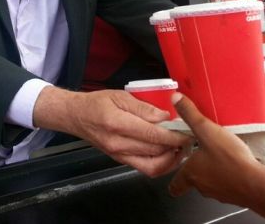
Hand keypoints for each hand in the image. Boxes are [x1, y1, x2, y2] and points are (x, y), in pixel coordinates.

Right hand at [33, 87, 190, 177]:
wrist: (76, 116)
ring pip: (153, 166)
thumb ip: (143, 107)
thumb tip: (164, 117)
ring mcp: (119, 155)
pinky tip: (168, 153)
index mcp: (117, 123)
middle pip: (155, 152)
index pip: (152, 134)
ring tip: (180, 147)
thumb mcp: (119, 96)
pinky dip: (160, 164)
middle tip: (188, 137)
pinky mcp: (120, 160)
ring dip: (171, 159)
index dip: (174, 135)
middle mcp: (118, 143)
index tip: (187, 131)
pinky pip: (145, 168)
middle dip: (177, 146)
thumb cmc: (96, 103)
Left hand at [168, 93, 263, 204]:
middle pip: (193, 181)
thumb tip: (175, 99)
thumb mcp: (207, 131)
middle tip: (197, 156)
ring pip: (211, 183)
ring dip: (213, 171)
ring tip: (218, 156)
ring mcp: (220, 194)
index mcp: (191, 174)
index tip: (176, 174)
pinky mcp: (235, 195)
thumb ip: (190, 114)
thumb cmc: (230, 160)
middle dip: (194, 169)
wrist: (257, 184)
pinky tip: (235, 164)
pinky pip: (228, 185)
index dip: (174, 181)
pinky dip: (229, 176)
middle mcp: (203, 187)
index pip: (174, 186)